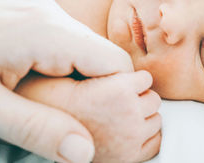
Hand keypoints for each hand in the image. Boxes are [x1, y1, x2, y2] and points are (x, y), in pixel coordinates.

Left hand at [0, 0, 132, 162]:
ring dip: (83, 82)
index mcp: (48, 33)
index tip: (102, 124)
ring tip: (53, 105)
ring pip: (90, 52)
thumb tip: (86, 152)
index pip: (116, 63)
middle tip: (73, 121)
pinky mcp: (40, 18)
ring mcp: (48, 13)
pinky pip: (72, 45)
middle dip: (100, 93)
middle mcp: (55, 16)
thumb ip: (35, 129)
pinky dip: (69, 69)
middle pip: (106, 58)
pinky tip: (43, 85)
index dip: (121, 97)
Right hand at [16, 71, 161, 162]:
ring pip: (157, 119)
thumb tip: (118, 51)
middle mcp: (128, 113)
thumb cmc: (55, 104)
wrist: (47, 138)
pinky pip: (156, 141)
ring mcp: (132, 137)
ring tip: (117, 119)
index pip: (145, 79)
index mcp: (119, 89)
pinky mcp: (131, 156)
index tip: (115, 87)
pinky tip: (125, 132)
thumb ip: (99, 57)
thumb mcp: (71, 70)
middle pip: (153, 99)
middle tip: (116, 105)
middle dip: (139, 100)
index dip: (131, 81)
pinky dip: (146, 137)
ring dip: (143, 118)